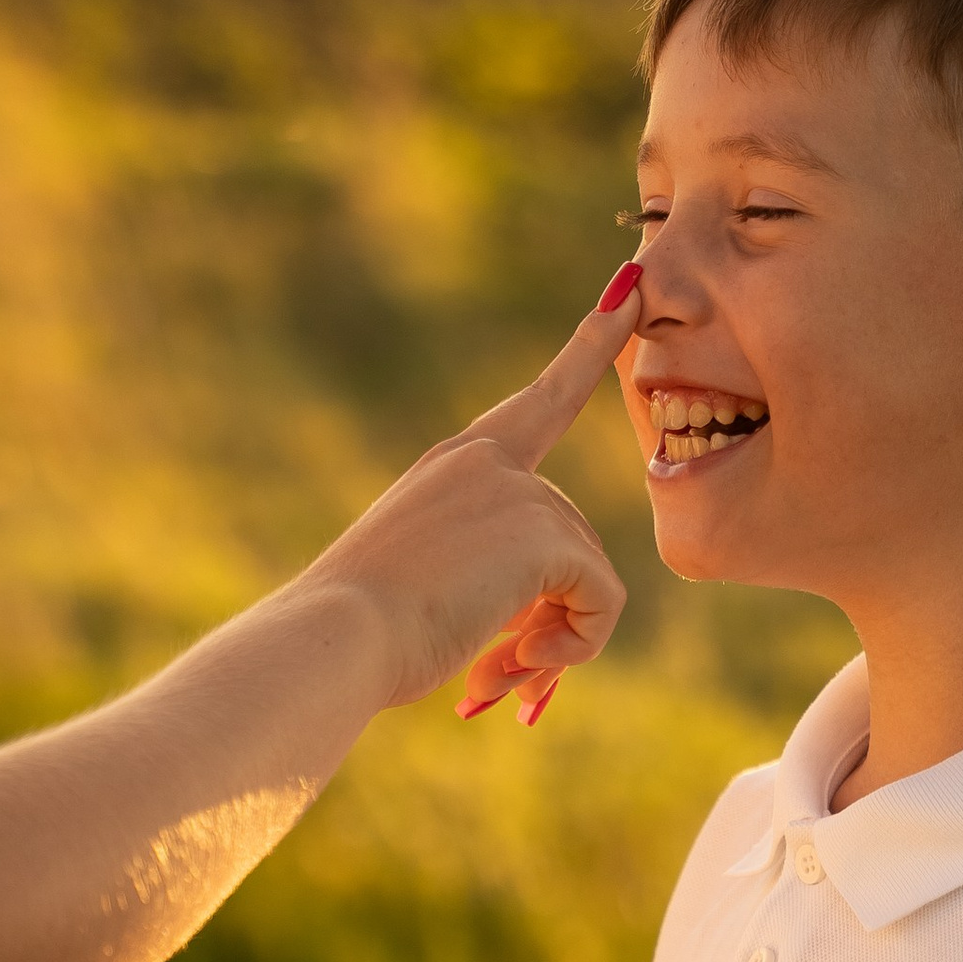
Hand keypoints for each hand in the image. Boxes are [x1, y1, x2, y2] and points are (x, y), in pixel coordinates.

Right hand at [293, 272, 641, 720]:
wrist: (331, 639)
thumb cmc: (357, 635)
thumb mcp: (426, 592)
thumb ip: (491, 590)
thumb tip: (543, 654)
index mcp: (456, 465)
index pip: (542, 397)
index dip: (592, 345)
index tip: (630, 287)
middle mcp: (488, 462)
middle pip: (574, 540)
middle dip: (552, 616)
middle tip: (501, 672)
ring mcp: (516, 490)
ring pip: (589, 576)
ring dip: (556, 641)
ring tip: (492, 674)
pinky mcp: (542, 532)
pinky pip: (603, 600)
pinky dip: (575, 646)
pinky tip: (512, 666)